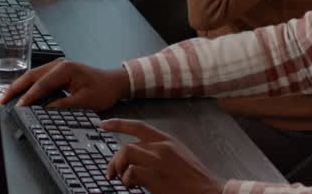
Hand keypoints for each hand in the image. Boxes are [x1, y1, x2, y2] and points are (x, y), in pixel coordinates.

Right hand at [0, 58, 130, 109]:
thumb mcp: (84, 101)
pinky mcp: (58, 71)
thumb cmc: (103, 91)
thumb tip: (44, 109)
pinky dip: (28, 85)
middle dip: (15, 87)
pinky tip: (21, 93)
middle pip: (31, 76)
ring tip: (6, 97)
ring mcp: (57, 66)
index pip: (41, 84)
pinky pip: (39, 78)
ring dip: (19, 86)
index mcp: (65, 69)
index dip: (28, 96)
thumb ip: (63, 105)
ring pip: (32, 75)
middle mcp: (59, 64)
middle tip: (1, 100)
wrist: (114, 82)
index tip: (18, 107)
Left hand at [103, 120, 223, 193]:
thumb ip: (161, 152)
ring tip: (123, 180)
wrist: (208, 191)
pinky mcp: (155, 176)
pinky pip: (131, 173)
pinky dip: (127, 181)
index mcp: (167, 140)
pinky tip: (133, 186)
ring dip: (119, 169)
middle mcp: (161, 147)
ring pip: (125, 154)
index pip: (138, 126)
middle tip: (112, 173)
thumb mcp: (179, 156)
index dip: (118, 124)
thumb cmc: (195, 178)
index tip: (103, 124)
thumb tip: (139, 158)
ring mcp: (158, 161)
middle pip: (127, 146)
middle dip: (115, 161)